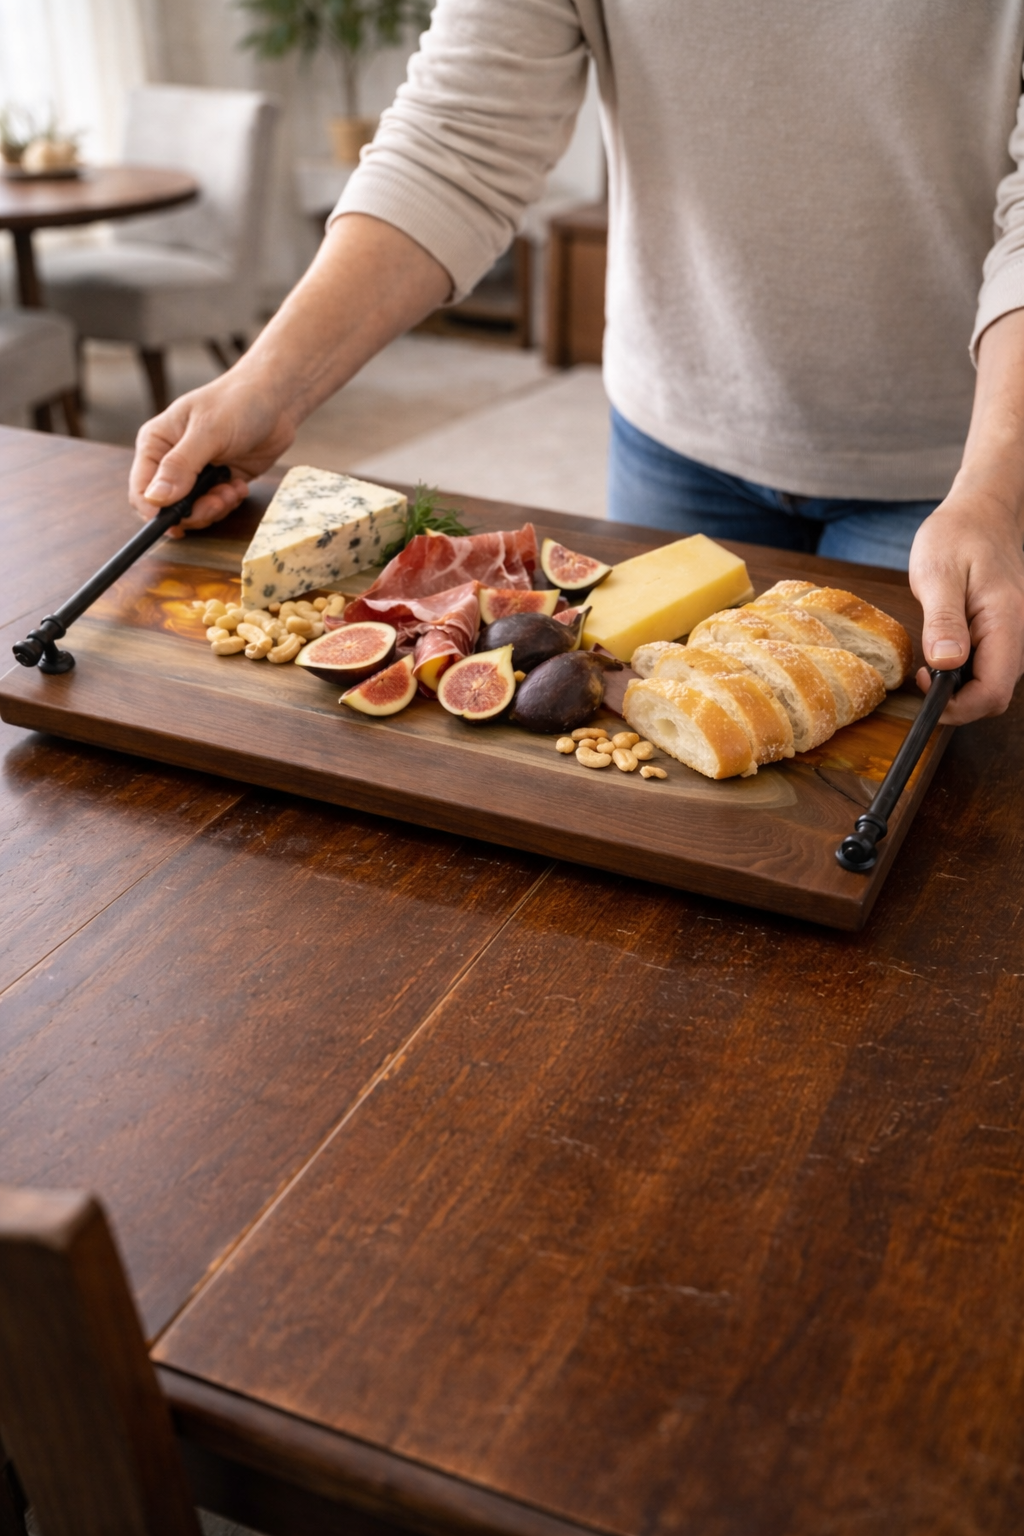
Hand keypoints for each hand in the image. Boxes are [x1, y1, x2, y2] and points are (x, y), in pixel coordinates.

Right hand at [129, 372, 295, 538]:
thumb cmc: (236, 403)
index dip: (154, 511)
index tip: (177, 522)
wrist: (274, 399)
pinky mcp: (219, 483)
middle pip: (167, 507)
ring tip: (231, 490)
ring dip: (214, 509)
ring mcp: (196, 474)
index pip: (141, 489)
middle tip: (216, 502)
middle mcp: (171, 461)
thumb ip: (181, 466)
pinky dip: (228, 503)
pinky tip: (240, 485)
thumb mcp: (208, 432)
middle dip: (192, 512)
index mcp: (156, 444)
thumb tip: (154, 498)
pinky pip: (216, 507)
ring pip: (193, 512)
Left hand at [908, 490, 1023, 724]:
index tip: (924, 685)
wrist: (981, 512)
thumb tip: (946, 663)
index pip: (992, 692)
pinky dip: (966, 670)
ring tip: (932, 657)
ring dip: (960, 685)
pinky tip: (946, 650)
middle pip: (994, 695)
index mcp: (1007, 621)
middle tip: (921, 675)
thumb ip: (943, 620)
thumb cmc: (957, 535)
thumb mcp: (938, 573)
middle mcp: (1021, 634)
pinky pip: (991, 666)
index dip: (957, 704)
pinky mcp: (1008, 634)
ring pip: (993, 684)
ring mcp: (1017, 635)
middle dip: (956, 700)